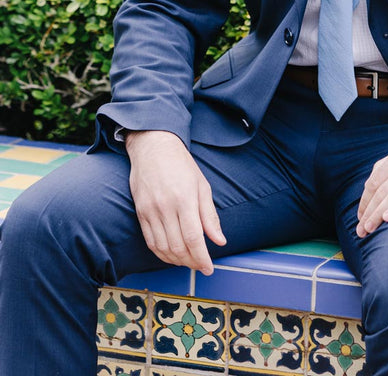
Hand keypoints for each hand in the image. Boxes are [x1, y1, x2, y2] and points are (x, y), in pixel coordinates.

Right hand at [126, 130, 225, 274]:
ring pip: (162, 248)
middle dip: (191, 262)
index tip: (208, 268)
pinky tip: (171, 255)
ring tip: (188, 262)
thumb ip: (210, 215)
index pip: (193, 238)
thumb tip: (219, 240)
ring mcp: (150, 210)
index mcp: (185, 198)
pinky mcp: (140, 212)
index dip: (201, 257)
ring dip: (176, 261)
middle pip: (177, 247)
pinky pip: (150, 241)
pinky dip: (161, 254)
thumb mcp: (202, 186)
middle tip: (200, 266)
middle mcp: (166, 206)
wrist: (154, 147)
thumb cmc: (181, 164)